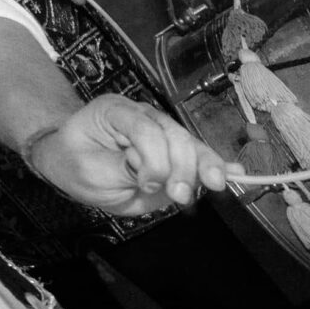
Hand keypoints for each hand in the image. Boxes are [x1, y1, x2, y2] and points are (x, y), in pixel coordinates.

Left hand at [24, 94, 229, 215]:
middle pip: (175, 136)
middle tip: (179, 196)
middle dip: (182, 167)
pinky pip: (199, 157)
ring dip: (204, 169)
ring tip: (213, 186)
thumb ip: (123, 170)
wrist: (72, 165)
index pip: (146, 130)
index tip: (145, 185)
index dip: (153, 160)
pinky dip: (217, 167)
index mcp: (116, 112)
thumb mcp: (89, 171)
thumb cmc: (75, 165)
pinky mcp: (174, 155)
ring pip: (191, 146)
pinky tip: (237, 174)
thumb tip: (157, 174)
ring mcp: (162, 134)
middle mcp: (143, 117)